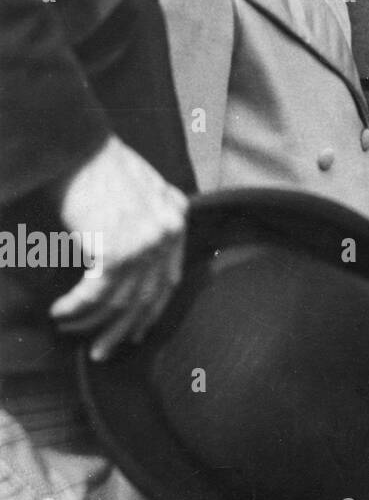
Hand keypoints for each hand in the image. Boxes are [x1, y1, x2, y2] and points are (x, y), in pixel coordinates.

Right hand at [49, 135, 188, 361]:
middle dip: (123, 329)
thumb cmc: (102, 166)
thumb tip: (134, 263)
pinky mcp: (116, 252)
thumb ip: (149, 222)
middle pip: (148, 297)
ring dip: (91, 322)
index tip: (137, 331)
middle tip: (103, 352)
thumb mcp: (142, 191)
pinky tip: (59, 313)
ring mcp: (145, 244)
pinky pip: (94, 294)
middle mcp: (168, 233)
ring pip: (119, 301)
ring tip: (70, 332)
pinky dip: (75, 308)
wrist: (80, 147)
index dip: (151, 309)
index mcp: (178, 216)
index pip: (169, 277)